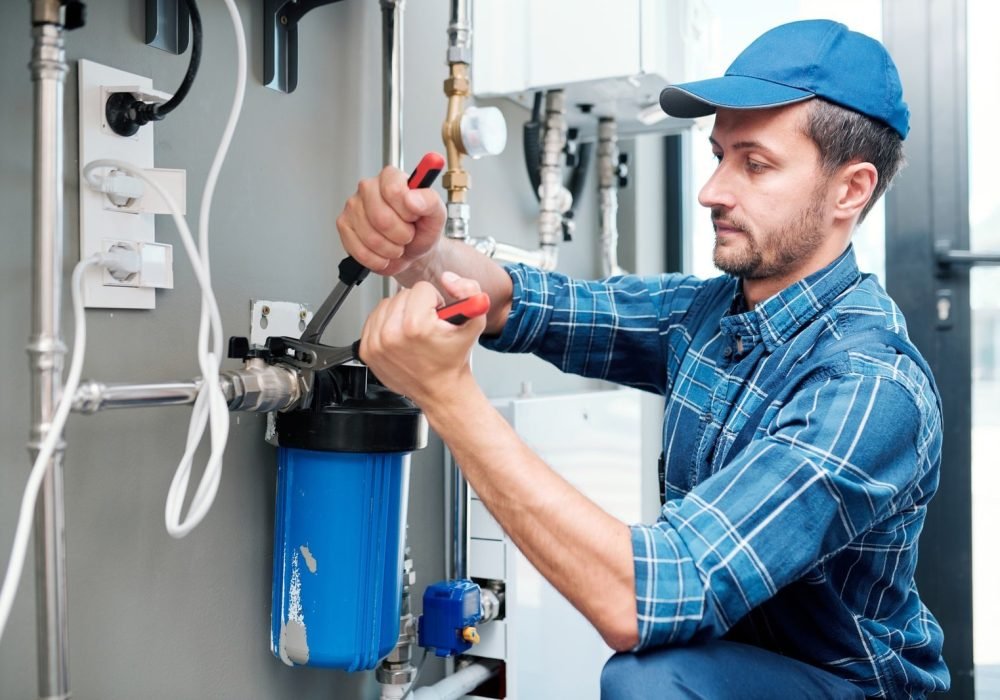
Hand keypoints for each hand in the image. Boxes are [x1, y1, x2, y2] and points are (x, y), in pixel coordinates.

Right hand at [336, 166, 445, 275]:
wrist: (413, 251)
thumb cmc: (422, 229)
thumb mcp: (436, 214)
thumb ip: (429, 201)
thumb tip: (412, 197)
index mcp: (391, 177)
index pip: (393, 191)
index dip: (407, 211)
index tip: (414, 217)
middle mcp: (368, 187)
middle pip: (381, 218)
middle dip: (400, 235)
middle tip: (407, 235)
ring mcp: (353, 206)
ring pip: (370, 237)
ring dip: (390, 249)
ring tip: (397, 244)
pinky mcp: (344, 226)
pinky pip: (360, 250)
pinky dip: (377, 259)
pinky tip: (384, 253)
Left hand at [359, 272, 486, 404]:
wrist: (440, 389)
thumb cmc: (453, 358)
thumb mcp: (475, 322)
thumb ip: (469, 291)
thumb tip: (448, 279)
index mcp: (415, 326)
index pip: (421, 289)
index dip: (434, 301)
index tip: (437, 318)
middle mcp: (391, 334)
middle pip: (402, 294)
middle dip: (417, 306)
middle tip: (427, 326)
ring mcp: (376, 343)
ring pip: (387, 304)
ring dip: (400, 313)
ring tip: (414, 332)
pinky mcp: (367, 350)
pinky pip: (373, 319)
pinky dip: (387, 324)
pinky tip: (400, 337)